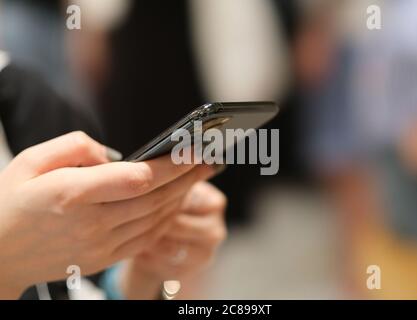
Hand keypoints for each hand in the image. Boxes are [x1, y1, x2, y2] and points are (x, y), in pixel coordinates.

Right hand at [0, 131, 214, 298]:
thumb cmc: (13, 202)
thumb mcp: (31, 161)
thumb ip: (75, 148)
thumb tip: (115, 155)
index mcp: (72, 194)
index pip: (137, 178)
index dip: (171, 163)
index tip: (194, 147)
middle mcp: (92, 223)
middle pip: (155, 198)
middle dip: (188, 176)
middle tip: (210, 158)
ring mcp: (101, 245)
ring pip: (156, 218)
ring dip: (183, 195)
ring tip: (199, 175)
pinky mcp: (106, 257)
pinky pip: (148, 237)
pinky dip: (167, 218)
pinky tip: (178, 200)